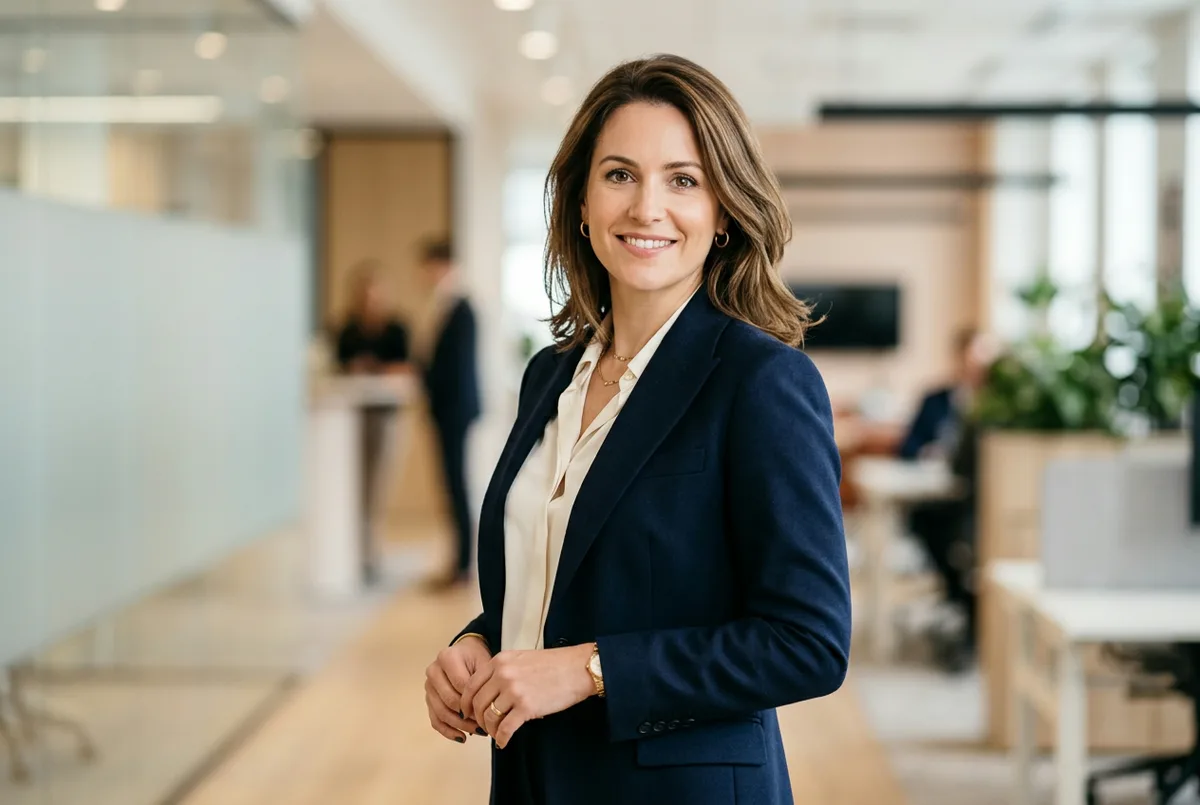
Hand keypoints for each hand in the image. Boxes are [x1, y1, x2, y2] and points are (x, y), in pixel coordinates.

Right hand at [425, 636, 491, 742]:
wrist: (467, 653)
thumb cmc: (477, 658)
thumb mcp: (484, 663)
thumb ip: (483, 683)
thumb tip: (483, 711)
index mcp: (447, 658)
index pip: (460, 684)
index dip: (474, 700)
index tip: (488, 710)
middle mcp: (434, 671)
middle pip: (449, 700)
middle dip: (468, 715)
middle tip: (485, 723)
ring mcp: (429, 686)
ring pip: (441, 712)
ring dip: (460, 726)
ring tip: (478, 731)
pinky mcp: (429, 699)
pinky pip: (435, 720)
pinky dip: (448, 731)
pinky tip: (462, 737)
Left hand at [461, 644, 595, 748]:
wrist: (578, 668)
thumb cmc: (554, 664)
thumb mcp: (521, 658)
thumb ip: (502, 670)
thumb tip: (488, 691)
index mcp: (499, 661)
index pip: (470, 685)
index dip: (466, 703)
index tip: (467, 712)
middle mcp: (503, 675)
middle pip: (477, 703)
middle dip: (477, 718)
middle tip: (483, 726)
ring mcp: (514, 691)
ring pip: (489, 717)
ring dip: (490, 730)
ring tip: (496, 733)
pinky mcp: (526, 707)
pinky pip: (505, 729)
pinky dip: (502, 739)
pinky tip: (504, 742)